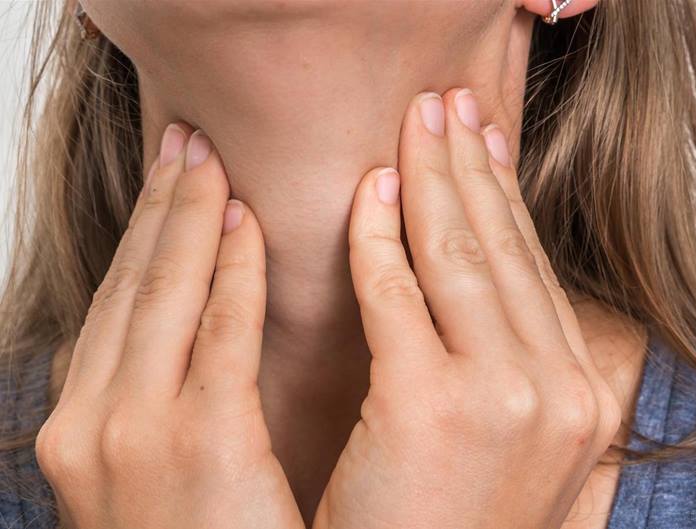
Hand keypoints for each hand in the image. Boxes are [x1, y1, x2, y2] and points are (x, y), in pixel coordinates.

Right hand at [35, 124, 303, 528]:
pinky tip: (247, 223)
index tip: (171, 181)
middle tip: (185, 143)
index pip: (118, 304)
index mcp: (83, 425)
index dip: (143, 234)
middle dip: (160, 206)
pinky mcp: (198, 446)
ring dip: (189, 218)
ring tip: (210, 159)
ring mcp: (134, 432)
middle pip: (132, 285)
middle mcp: (91, 420)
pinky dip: (231, 273)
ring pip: (164, 293)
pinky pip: (219, 335)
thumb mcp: (157, 466)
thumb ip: (167, 396)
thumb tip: (197, 332)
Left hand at [314, 89, 621, 528]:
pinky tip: (371, 193)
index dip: (505, 197)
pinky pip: (395, 290)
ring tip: (416, 124)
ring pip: (460, 253)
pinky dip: (378, 235)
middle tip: (447, 105)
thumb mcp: (510, 443)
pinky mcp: (429, 404)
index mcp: (579, 397)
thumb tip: (497, 291)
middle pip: (504, 247)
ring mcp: (503, 396)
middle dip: (472, 164)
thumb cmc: (450, 525)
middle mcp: (559, 389)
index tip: (484, 143)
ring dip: (433, 177)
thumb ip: (514, 368)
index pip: (532, 270)